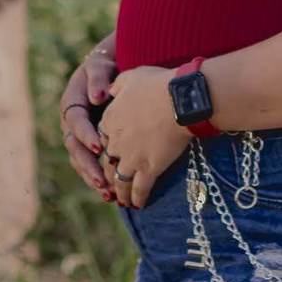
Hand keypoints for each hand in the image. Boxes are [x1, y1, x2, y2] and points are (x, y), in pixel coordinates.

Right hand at [58, 34, 117, 198]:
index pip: (76, 122)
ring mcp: (79, 136)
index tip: (100, 146)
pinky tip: (111, 193)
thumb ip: (98, 78)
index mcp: (71, 103)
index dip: (86, 134)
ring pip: (81, 161)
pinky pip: (91, 164)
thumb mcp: (100, 65)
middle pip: (75, 148)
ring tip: (108, 193)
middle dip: (88, 165)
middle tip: (103, 180)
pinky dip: (100, 178)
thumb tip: (97, 97)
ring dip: (93, 177)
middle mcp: (72, 123)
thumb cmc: (106, 67)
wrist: (112, 72)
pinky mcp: (90, 146)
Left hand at [96, 66, 190, 209]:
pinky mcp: (148, 169)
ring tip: (124, 201)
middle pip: (108, 162)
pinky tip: (139, 205)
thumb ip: (118, 85)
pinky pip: (139, 189)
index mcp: (110, 118)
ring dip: (120, 192)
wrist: (180, 100)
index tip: (110, 154)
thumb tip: (110, 90)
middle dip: (109, 175)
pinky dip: (137, 199)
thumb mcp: (132, 77)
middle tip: (113, 184)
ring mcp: (131, 157)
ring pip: (119, 180)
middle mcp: (116, 140)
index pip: (102, 138)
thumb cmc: (159, 84)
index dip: (107, 147)